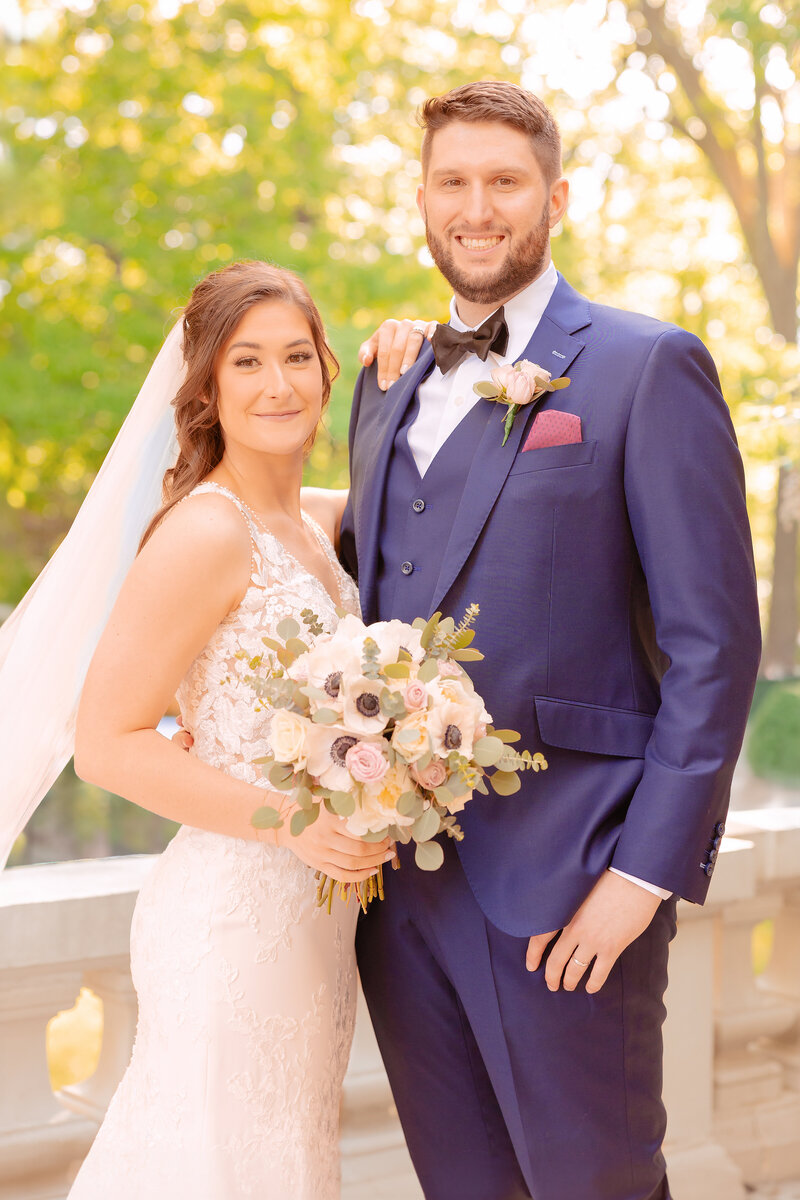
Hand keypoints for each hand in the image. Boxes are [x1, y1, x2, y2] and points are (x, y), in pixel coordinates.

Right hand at [174, 717, 390, 879]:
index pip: (359, 831)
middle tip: (392, 847)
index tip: (390, 832)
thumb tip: (372, 785)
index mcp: (329, 819)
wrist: (283, 821)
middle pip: (359, 851)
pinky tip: (372, 870)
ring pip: (352, 864)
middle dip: (380, 850)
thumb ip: (344, 794)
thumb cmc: (309, 805)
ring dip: (374, 862)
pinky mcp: (318, 865)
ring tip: (386, 857)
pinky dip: (359, 877)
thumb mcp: (325, 796)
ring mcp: (321, 854)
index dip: (378, 835)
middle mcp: (324, 838)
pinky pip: (341, 876)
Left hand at [358, 318, 436, 390]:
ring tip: (406, 373)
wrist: (406, 338)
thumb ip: (365, 353)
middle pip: (397, 348)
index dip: (383, 369)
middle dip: (394, 369)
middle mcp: (403, 324)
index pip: (384, 351)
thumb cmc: (388, 347)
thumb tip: (367, 360)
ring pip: (413, 340)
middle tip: (393, 386)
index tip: (384, 386)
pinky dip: (433, 333)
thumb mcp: (374, 349)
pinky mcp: (432, 327)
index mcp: (388, 327)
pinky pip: (433, 328)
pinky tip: (430, 341)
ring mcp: (418, 324)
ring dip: (409, 358)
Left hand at [525, 871, 661, 993]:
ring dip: (570, 981)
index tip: (530, 966)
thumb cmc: (608, 877)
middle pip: (556, 960)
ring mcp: (593, 940)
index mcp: (564, 912)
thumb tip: (564, 918)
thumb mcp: (580, 888)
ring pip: (575, 970)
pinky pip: (598, 973)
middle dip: (551, 976)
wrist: (633, 878)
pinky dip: (593, 984)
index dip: (533, 954)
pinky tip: (590, 988)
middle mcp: (574, 929)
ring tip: (568, 986)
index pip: (540, 938)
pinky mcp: (611, 948)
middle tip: (551, 984)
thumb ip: (569, 906)